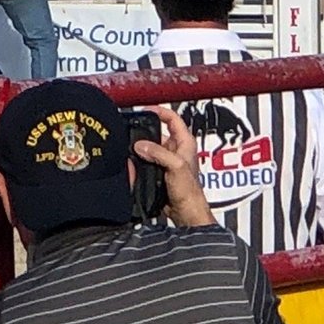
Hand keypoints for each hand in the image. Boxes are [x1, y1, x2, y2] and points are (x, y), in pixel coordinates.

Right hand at [133, 105, 215, 227]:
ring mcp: (168, 161)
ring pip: (150, 147)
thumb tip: (141, 145)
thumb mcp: (175, 167)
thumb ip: (158, 152)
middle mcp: (177, 149)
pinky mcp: (160, 172)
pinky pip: (147, 160)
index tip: (145, 109)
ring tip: (132, 149)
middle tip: (133, 132)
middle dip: (145, 132)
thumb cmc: (190, 193)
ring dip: (142, 148)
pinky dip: (140, 160)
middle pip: (157, 132)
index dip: (159, 111)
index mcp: (185, 142)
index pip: (172, 118)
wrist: (186, 214)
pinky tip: (135, 163)